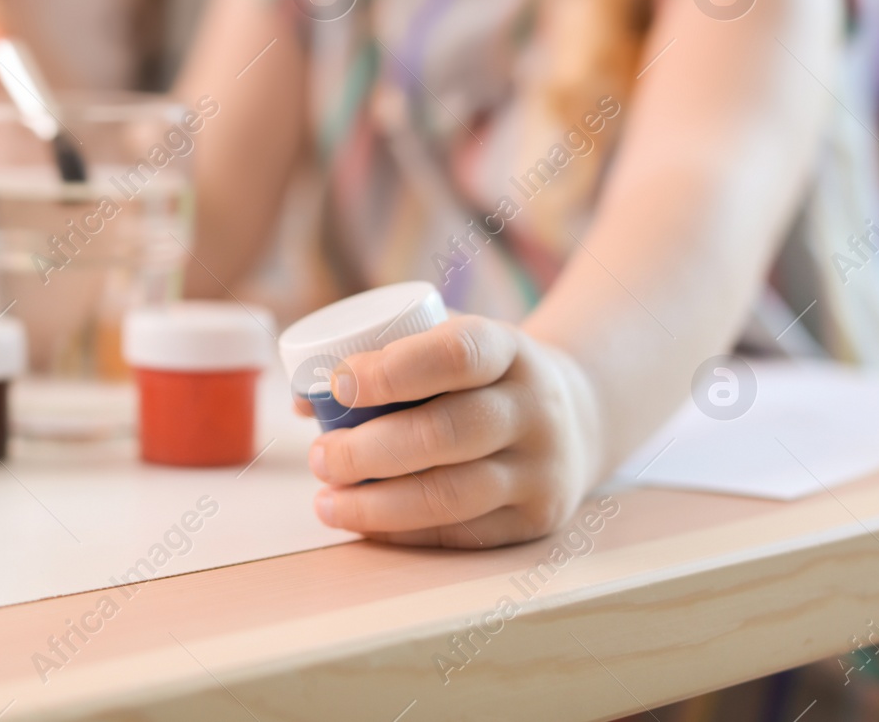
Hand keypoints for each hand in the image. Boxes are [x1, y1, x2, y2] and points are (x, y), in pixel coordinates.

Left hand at [307, 315, 604, 548]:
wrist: (576, 419)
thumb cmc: (481, 378)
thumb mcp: (449, 345)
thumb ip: (382, 358)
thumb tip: (302, 398)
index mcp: (509, 350)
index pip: (455, 355)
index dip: (391, 371)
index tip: (335, 385)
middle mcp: (534, 408)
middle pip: (447, 432)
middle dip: (369, 450)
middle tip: (319, 457)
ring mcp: (541, 468)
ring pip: (452, 493)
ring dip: (376, 503)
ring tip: (326, 499)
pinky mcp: (536, 520)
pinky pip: (462, 533)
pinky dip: (402, 532)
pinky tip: (361, 524)